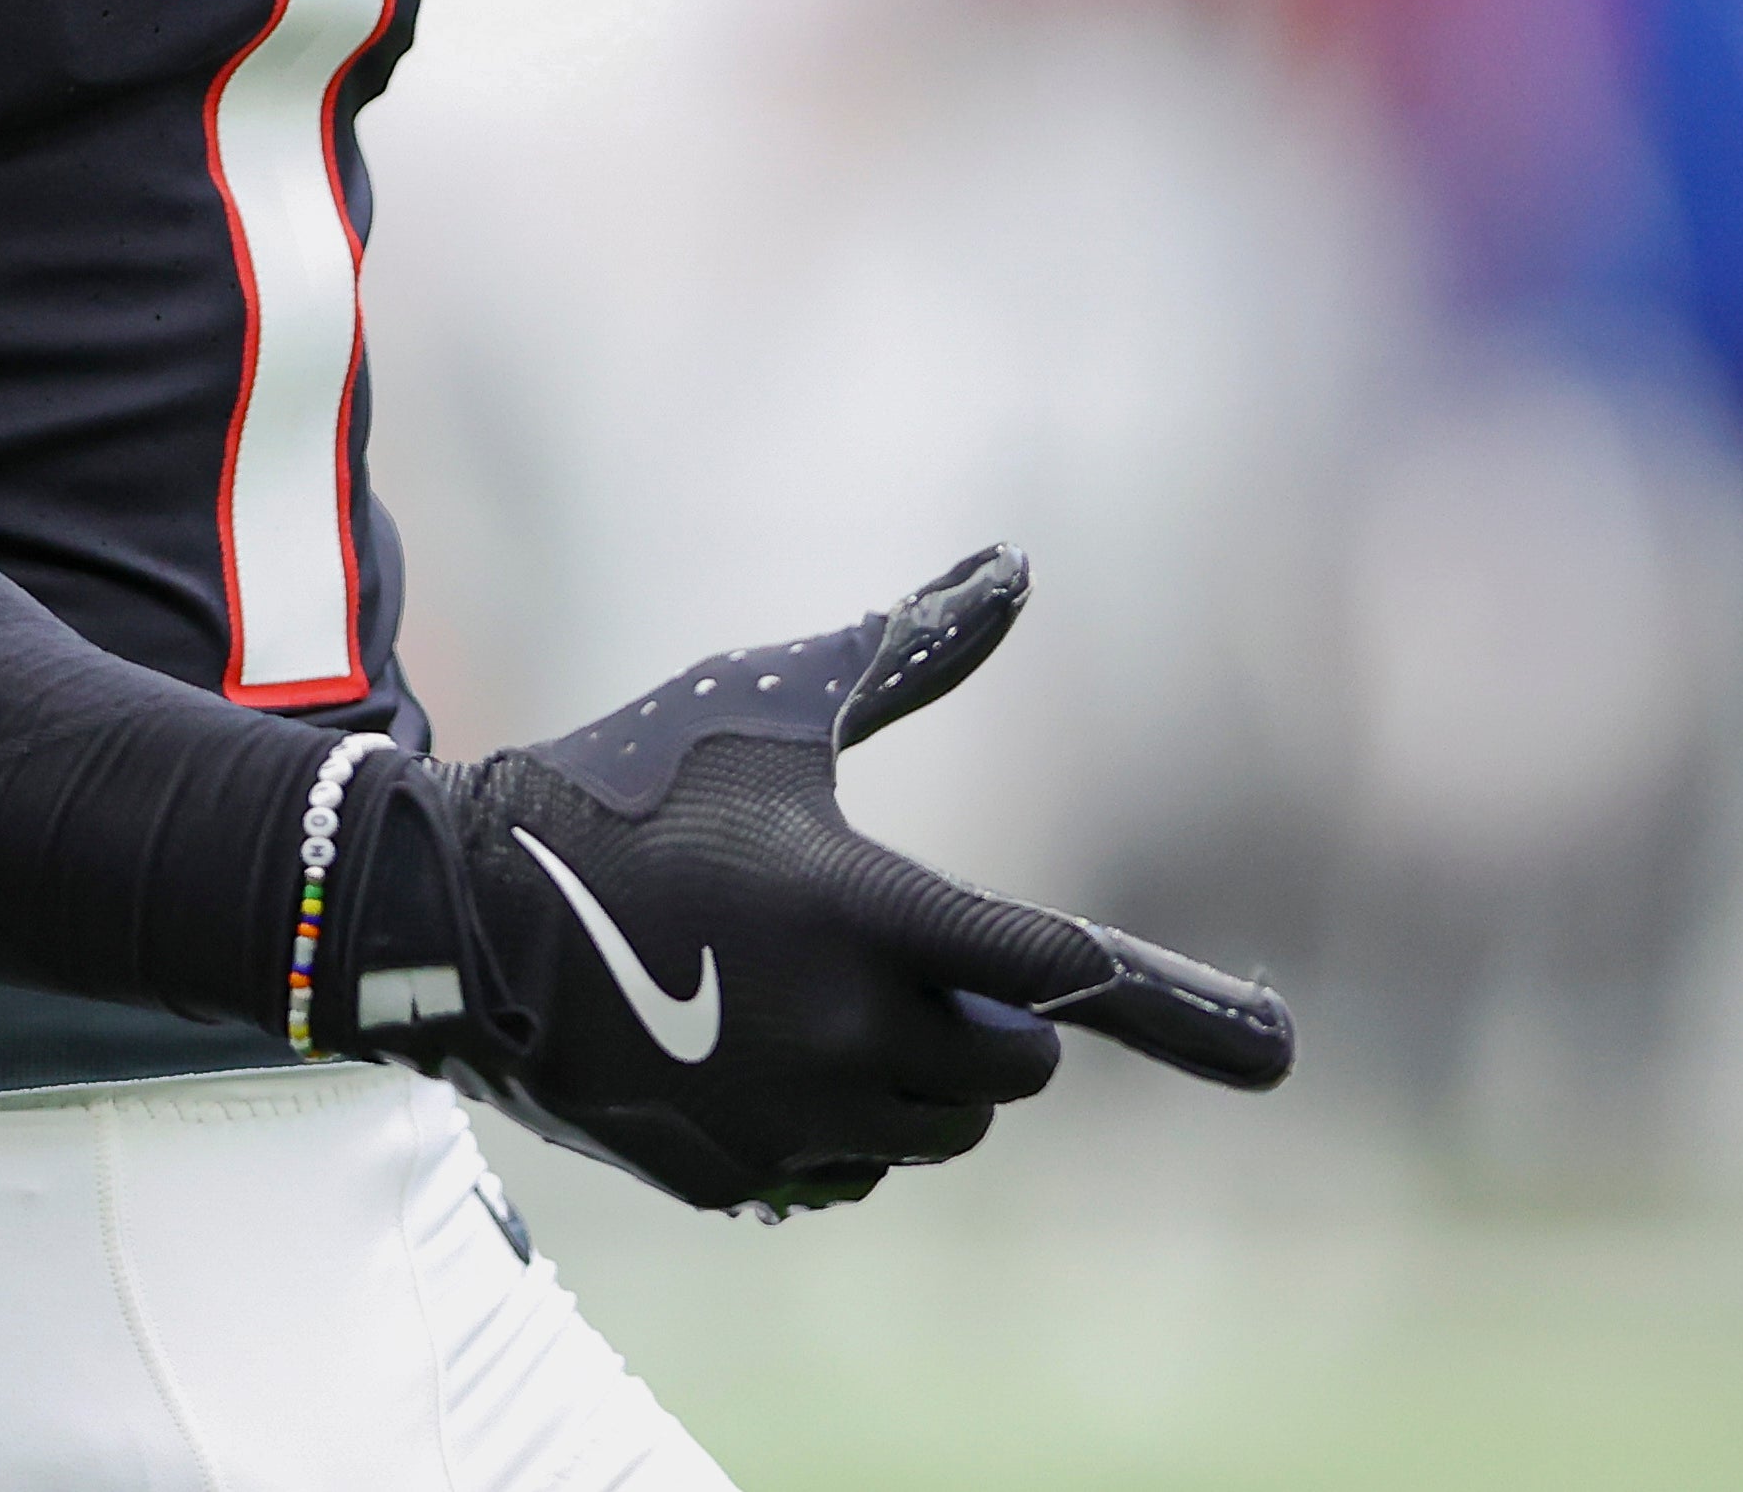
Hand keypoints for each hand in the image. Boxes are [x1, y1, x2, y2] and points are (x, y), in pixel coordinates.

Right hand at [328, 546, 1293, 1213]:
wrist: (465, 906)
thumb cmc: (632, 779)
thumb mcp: (772, 697)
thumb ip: (910, 645)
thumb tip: (1014, 563)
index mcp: (867, 910)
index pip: (1058, 969)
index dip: (1168, 1001)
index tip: (1276, 1045)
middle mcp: (843, 1032)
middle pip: (1014, 1069)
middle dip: (996, 1019)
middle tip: (922, 957)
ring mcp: (789, 1121)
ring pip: (941, 1129)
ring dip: (923, 1077)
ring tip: (823, 992)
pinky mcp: (739, 1178)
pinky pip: (853, 1175)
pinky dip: (844, 1128)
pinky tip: (768, 1052)